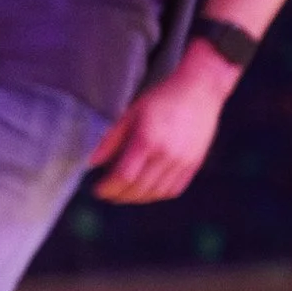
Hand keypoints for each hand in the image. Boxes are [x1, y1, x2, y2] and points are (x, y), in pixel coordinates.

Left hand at [88, 60, 229, 203]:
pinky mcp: (194, 165)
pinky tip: (146, 190)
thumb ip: (111, 140)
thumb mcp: (131, 114)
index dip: (108, 188)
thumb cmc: (161, 99)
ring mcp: (183, 162)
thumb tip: (92, 163)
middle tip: (108, 194)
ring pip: (156, 193)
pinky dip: (157, 195)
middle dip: (119, 196)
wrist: (199, 91)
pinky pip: (173, 190)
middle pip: (139, 189)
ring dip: (137, 198)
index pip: (124, 176)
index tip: (97, 189)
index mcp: (147, 140)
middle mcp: (166, 155)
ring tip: (124, 194)